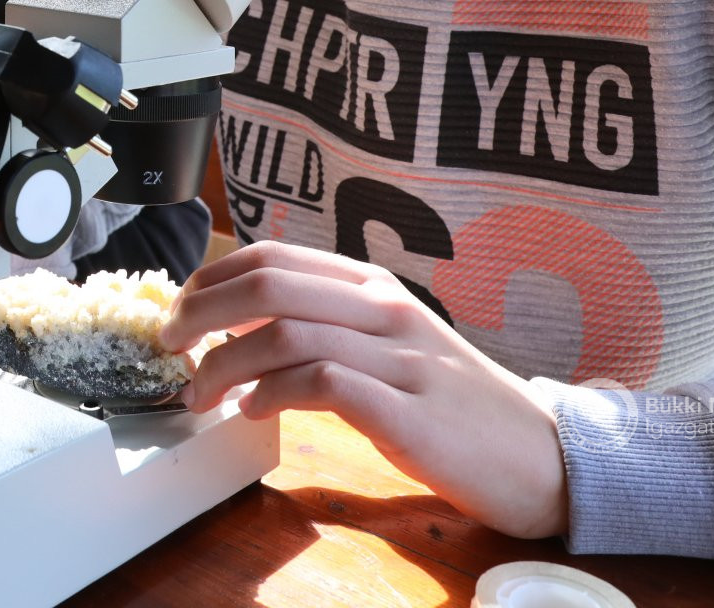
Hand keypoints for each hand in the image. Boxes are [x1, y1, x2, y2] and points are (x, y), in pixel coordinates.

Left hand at [160, 240, 568, 539]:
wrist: (544, 457)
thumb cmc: (454, 407)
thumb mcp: (389, 348)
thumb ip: (328, 328)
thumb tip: (242, 328)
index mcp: (375, 286)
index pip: (273, 257)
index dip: (211, 278)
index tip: (178, 310)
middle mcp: (385, 309)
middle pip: (268, 286)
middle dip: (200, 313)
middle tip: (169, 346)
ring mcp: (399, 358)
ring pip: (287, 333)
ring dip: (225, 364)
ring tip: (200, 393)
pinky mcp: (408, 411)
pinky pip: (323, 384)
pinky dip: (273, 393)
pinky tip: (253, 412)